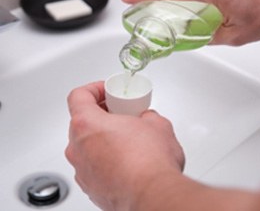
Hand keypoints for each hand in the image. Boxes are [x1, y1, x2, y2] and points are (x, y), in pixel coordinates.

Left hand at [65, 81, 184, 210]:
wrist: (153, 196)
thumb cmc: (150, 162)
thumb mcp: (156, 123)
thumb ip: (146, 115)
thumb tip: (146, 119)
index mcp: (87, 125)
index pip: (78, 96)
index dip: (93, 89)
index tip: (107, 91)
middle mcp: (78, 148)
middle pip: (82, 120)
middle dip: (101, 113)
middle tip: (119, 113)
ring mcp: (82, 170)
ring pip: (86, 144)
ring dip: (102, 136)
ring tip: (125, 137)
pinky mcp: (90, 187)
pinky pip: (93, 164)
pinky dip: (104, 156)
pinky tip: (126, 159)